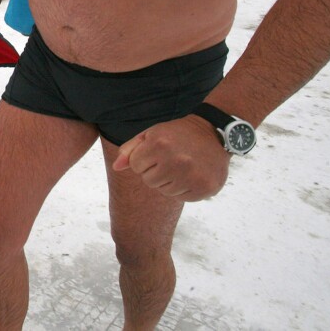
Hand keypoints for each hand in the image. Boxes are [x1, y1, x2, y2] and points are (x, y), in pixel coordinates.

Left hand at [112, 115, 230, 201]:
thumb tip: (116, 167)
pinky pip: (182, 197)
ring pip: (165, 191)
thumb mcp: (151, 134)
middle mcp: (176, 161)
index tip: (157, 151)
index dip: (144, 159)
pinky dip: (184, 188)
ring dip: (170, 181)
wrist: (213, 133)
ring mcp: (192, 176)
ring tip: (182, 166)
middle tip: (170, 159)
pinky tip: (192, 173)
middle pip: (148, 181)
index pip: (135, 166)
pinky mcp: (205, 188)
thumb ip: (130, 149)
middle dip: (155, 171)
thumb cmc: (177, 134)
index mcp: (160, 144)